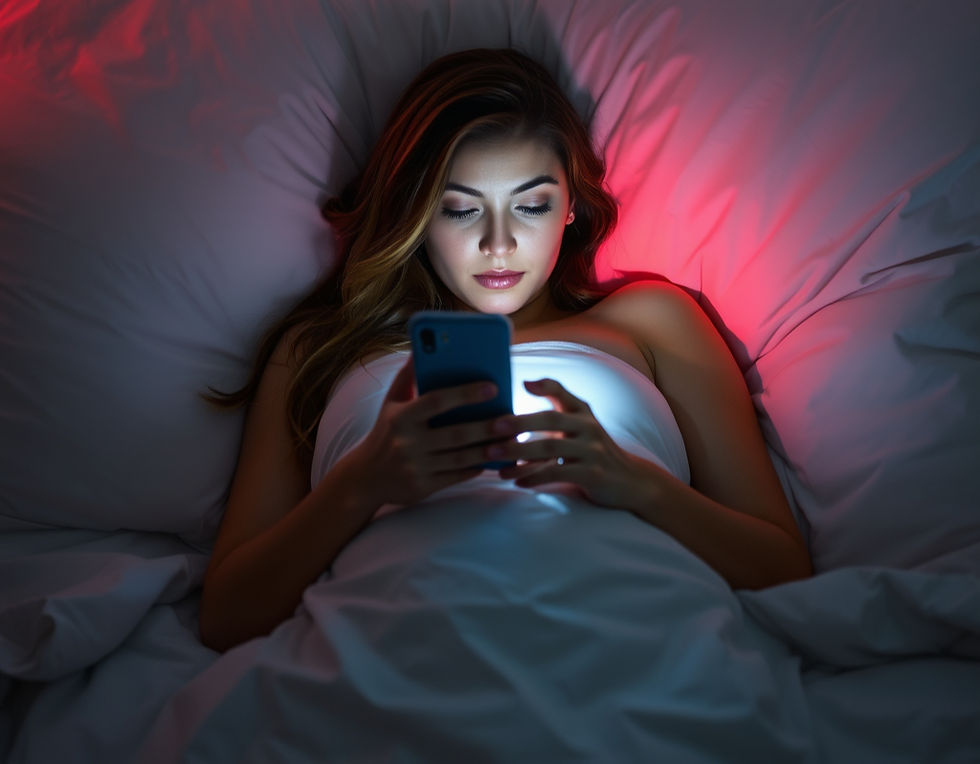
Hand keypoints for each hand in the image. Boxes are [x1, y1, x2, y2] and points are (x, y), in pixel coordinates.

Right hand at [348, 357, 507, 505]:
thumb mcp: (391, 403)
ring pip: (460, 458)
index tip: (493, 387)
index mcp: (401, 417)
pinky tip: (495, 458)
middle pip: (456, 434)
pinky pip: (456, 477)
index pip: (436, 401)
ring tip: (512, 439)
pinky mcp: (422, 487)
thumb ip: (408, 375)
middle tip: (513, 419)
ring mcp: (415, 467)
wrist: (365, 477)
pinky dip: (476, 468)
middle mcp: (407, 443)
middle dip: (487, 427)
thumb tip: (420, 344)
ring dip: (488, 449)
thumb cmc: (385, 432)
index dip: (465, 394)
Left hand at [491, 378, 661, 509]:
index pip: (563, 393)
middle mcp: (589, 427)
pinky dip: (535, 477)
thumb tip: (525, 384)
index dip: (545, 386)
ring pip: (551, 448)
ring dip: (519, 452)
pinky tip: (517, 481)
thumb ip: (556, 410)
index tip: (523, 383)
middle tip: (492, 426)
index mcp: (583, 412)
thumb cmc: (593, 451)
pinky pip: (558, 473)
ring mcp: (592, 451)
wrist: (629, 480)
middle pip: (551, 420)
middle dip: (519, 422)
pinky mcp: (593, 474)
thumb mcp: (581, 426)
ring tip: (495, 456)